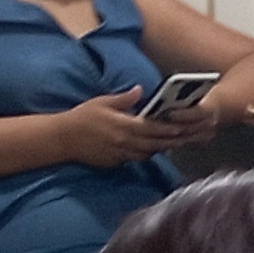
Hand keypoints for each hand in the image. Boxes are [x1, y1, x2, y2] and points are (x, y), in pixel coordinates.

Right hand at [53, 87, 216, 168]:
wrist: (63, 139)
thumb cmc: (82, 117)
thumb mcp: (103, 102)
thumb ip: (124, 99)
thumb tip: (140, 90)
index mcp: (124, 126)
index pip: (153, 129)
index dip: (171, 129)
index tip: (185, 127)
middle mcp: (126, 143)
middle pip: (156, 144)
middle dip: (174, 141)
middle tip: (190, 138)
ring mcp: (121, 155)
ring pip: (148, 153)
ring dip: (163, 148)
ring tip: (178, 143)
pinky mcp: (115, 162)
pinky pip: (136, 158)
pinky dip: (147, 153)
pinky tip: (154, 149)